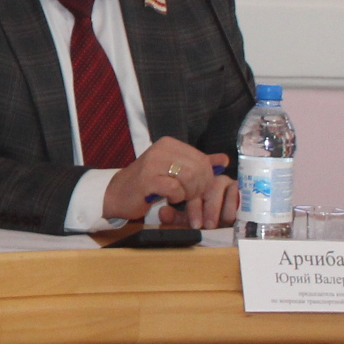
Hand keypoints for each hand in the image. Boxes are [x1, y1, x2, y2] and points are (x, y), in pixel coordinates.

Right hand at [105, 138, 239, 229]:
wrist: (118, 194)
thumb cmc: (148, 182)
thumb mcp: (175, 170)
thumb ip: (200, 164)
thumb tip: (224, 159)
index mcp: (169, 144)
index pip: (201, 158)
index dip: (205, 177)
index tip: (197, 188)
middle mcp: (161, 149)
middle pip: (198, 168)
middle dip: (198, 187)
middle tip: (189, 196)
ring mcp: (152, 163)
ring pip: (189, 177)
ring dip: (188, 193)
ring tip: (179, 197)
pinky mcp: (147, 180)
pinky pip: (174, 189)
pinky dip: (176, 197)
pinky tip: (169, 199)